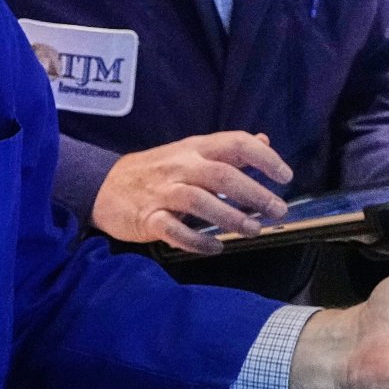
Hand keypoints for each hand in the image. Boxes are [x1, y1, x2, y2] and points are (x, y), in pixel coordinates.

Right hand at [91, 131, 292, 254]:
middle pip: (222, 175)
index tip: (285, 176)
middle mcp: (181, 166)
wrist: (104, 186)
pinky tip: (216, 248)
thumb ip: (227, 150)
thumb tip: (263, 140)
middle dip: (254, 194)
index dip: (264, 157)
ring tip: (253, 230)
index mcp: (195, 148)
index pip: (235, 143)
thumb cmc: (156, 171)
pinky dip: (197, 241)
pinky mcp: (147, 217)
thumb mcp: (190, 152)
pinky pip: (174, 230)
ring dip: (230, 217)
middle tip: (278, 211)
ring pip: (200, 201)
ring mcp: (162, 192)